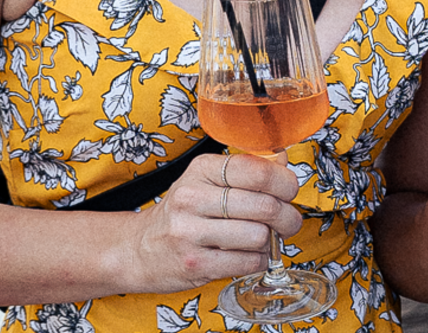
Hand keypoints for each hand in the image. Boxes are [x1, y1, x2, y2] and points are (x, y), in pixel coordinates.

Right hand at [115, 150, 303, 293]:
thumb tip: (283, 163)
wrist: (138, 249)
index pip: (258, 171)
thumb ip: (246, 170)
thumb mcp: (207, 180)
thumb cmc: (183, 212)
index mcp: (202, 170)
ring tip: (264, 239)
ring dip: (271, 241)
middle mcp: (192, 198)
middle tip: (288, 221)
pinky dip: (258, 260)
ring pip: (258, 236)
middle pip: (264, 206)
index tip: (289, 191)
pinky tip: (250, 254)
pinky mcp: (194, 264)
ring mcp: (190, 233)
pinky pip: (247, 262)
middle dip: (287, 216)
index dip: (285, 183)